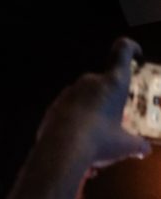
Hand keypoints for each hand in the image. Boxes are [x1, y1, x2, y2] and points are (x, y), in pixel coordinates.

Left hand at [38, 37, 151, 167]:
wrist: (60, 150)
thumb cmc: (100, 141)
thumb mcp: (124, 145)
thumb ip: (136, 144)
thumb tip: (145, 150)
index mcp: (113, 82)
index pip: (122, 51)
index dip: (130, 48)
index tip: (136, 55)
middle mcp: (90, 81)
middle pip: (103, 81)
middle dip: (108, 97)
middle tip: (113, 118)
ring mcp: (68, 92)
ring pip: (84, 96)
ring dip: (90, 109)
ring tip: (94, 134)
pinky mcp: (53, 106)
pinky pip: (68, 108)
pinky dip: (74, 118)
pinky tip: (76, 138)